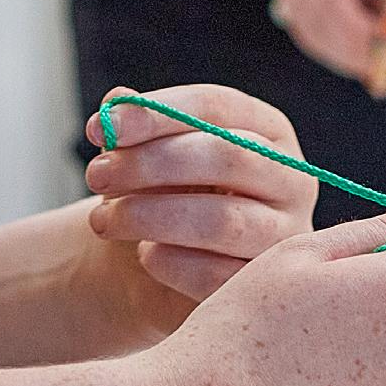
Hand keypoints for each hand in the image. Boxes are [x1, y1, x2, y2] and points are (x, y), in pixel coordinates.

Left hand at [79, 82, 316, 339]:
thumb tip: (116, 102)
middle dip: (151, 164)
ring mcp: (287, 235)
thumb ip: (130, 123)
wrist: (160, 260)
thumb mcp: (141, 151)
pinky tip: (144, 254)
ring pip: (223, 220)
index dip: (156, 113)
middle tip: (95, 175)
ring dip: (149, 216)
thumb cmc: (156, 191)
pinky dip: (168, 263)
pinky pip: (218, 276)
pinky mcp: (267, 284)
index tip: (101, 127)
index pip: (216, 106)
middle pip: (228, 157)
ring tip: (104, 220)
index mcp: (264, 128)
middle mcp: (289, 177)